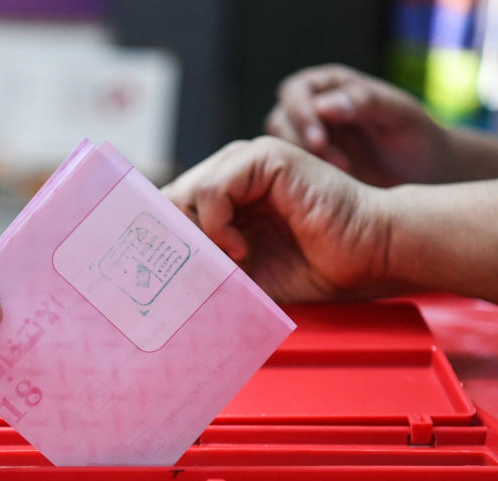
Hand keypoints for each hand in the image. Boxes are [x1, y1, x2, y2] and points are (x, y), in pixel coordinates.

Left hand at [163, 137, 390, 301]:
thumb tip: (153, 280)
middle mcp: (228, 174)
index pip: (165, 209)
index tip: (152, 273)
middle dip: (170, 240)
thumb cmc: (313, 267)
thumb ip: (203, 267)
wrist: (369, 254)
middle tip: (189, 271)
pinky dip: (216, 223)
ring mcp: (244, 161)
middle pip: (165, 200)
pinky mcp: (264, 158)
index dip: (153, 238)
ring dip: (197, 235)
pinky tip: (239, 247)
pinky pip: (211, 188)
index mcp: (222, 197)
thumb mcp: (242, 274)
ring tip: (229, 259)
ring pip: (183, 193)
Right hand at [265, 64, 448, 186]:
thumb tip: (323, 104)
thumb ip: (366, 102)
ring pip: (277, 147)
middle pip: (280, 119)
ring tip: (341, 174)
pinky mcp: (305, 166)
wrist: (425, 174)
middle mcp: (312, 107)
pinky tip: (332, 188)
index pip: (296, 91)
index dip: (300, 114)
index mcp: (332, 84)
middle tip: (334, 165)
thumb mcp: (400, 115)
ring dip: (299, 163)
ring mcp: (306, 138)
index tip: (318, 142)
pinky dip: (301, 179)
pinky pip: (286, 171)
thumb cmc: (417, 138)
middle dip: (298, 143)